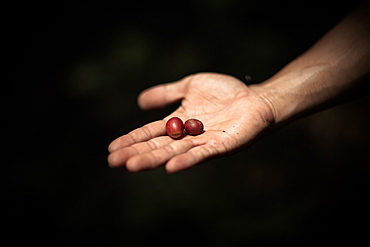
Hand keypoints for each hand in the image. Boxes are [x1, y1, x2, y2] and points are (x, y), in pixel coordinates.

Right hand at [108, 72, 273, 172]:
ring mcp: (202, 143)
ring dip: (153, 160)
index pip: (150, 133)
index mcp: (178, 121)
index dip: (132, 140)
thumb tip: (140, 101)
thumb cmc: (225, 92)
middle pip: (157, 146)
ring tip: (132, 165)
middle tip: (113, 162)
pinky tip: (170, 167)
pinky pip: (200, 155)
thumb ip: (167, 93)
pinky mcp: (219, 146)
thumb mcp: (190, 86)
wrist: (255, 98)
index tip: (112, 148)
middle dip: (135, 153)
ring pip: (173, 153)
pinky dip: (185, 161)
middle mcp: (186, 136)